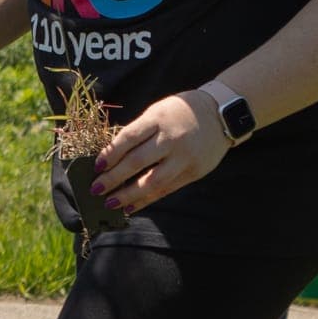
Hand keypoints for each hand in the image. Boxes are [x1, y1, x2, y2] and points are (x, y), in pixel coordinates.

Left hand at [90, 90, 230, 216]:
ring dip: (129, 195)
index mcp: (159, 119)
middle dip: (114, 178)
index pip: (129, 138)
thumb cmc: (180, 112)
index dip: (111, 153)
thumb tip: (111, 156)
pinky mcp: (193, 172)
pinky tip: (131, 206)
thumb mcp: (158, 112)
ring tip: (111, 203)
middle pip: (138, 162)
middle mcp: (172, 139)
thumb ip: (139, 132)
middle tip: (96, 189)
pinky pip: (166, 189)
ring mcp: (184, 157)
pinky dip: (147, 200)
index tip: (97, 166)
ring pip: (153, 181)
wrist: (221, 115)